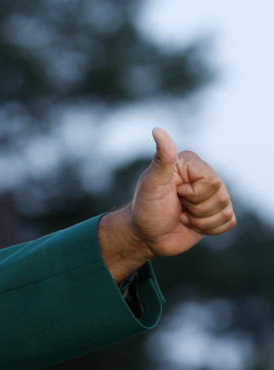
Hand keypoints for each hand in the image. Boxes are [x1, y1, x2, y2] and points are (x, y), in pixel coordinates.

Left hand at [131, 127, 234, 256]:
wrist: (145, 236)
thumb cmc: (146, 208)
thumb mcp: (151, 184)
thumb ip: (161, 158)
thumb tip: (157, 130)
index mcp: (192, 164)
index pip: (212, 181)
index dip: (192, 194)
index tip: (174, 193)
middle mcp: (205, 176)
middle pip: (222, 196)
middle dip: (196, 209)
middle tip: (178, 206)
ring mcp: (213, 195)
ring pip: (225, 211)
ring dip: (200, 221)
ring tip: (182, 215)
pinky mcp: (217, 212)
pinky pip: (228, 222)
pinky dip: (208, 229)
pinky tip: (192, 224)